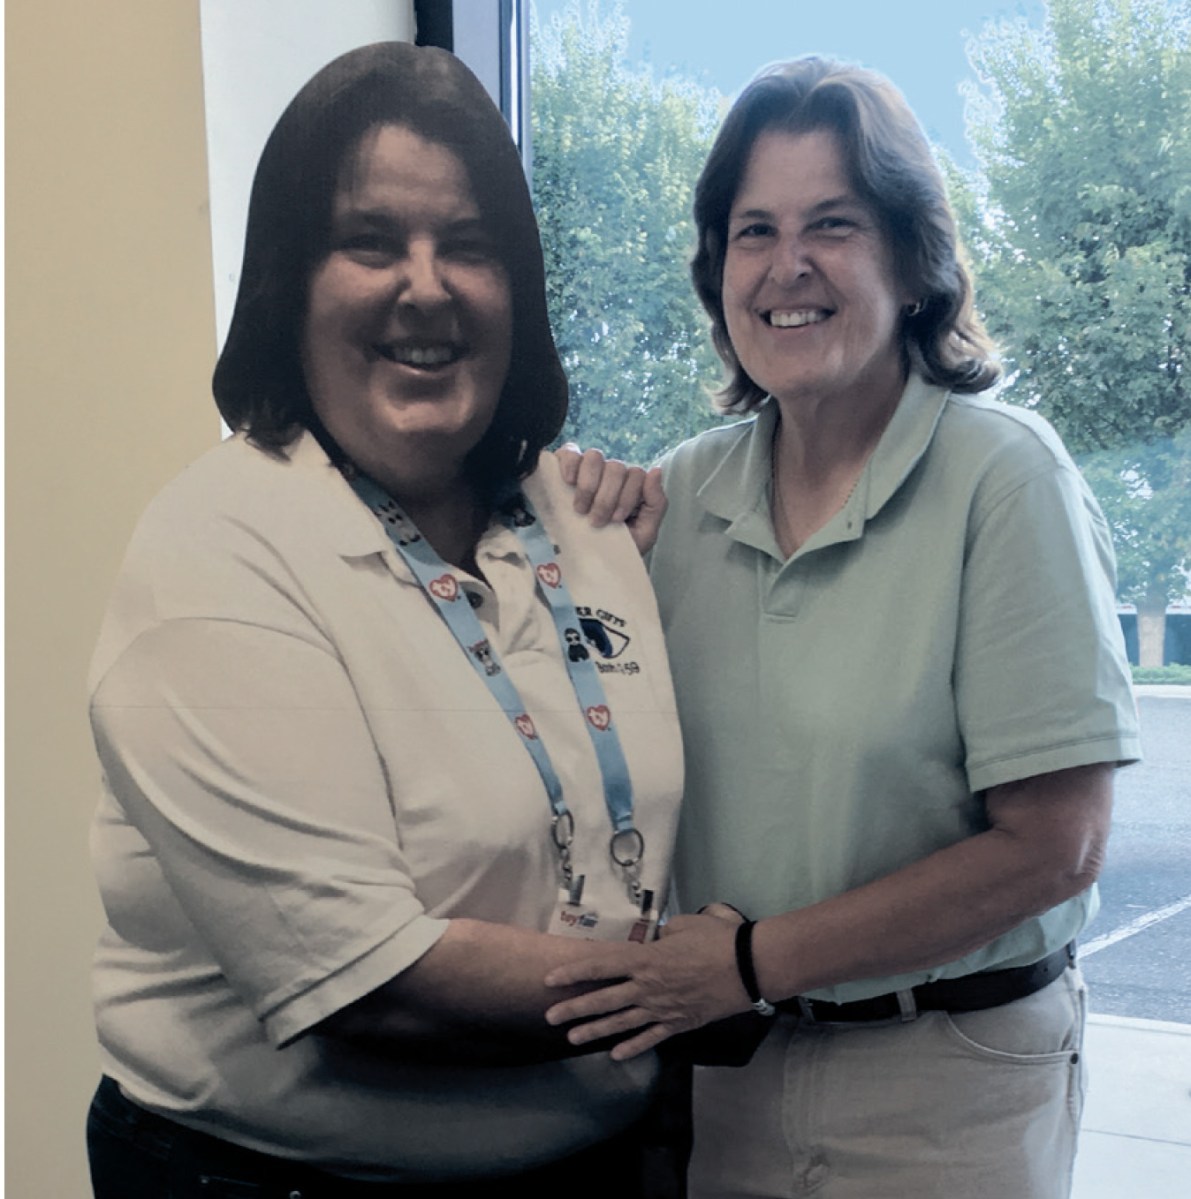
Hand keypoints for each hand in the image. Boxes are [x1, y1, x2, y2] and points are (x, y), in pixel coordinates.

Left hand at [543, 911, 748, 1059]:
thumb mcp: (684, 925)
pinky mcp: (680, 1023)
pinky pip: (651, 1038)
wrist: (748, 967)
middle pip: (604, 999)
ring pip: (622, 1023)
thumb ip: (664, 934)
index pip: (601, 966)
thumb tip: (658, 939)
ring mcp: (663, 1009)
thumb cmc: (717, 939)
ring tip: (572, 1039)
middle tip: (550, 1018)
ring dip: (595, 1031)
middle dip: (574, 1009)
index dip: (574, 973)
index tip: (551, 981)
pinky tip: (616, 1055)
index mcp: (646, 959)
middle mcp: (648, 987)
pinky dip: (633, 1047)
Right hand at [555, 444, 666, 554]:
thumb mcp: (644, 532)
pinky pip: (570, 452)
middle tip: (596, 522)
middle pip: (616, 467)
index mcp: (632, 485)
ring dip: (588, 486)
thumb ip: (656, 503)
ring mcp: (590, 467)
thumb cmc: (617, 547)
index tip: (616, 520)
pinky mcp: (567, 465)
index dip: (626, 497)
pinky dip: (570, 464)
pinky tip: (569, 482)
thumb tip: (656, 471)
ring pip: (595, 457)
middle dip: (606, 499)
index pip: (636, 474)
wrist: (587, 563)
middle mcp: (612, 473)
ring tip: (580, 509)